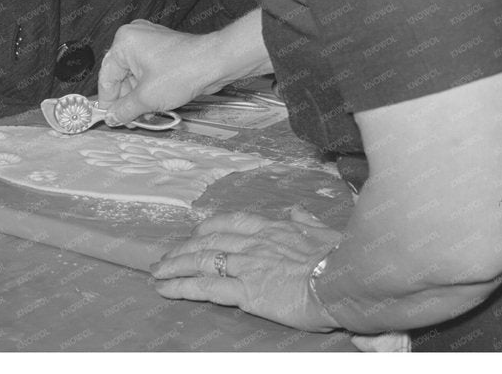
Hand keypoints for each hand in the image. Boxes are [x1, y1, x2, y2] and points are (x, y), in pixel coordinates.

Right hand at [94, 20, 219, 123]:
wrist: (216, 62)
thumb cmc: (183, 71)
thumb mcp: (147, 98)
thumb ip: (125, 109)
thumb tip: (112, 117)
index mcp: (124, 43)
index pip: (107, 77)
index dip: (108, 101)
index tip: (109, 118)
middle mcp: (134, 38)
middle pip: (121, 76)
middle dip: (126, 100)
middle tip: (129, 120)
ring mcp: (149, 42)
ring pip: (135, 75)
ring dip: (138, 97)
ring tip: (144, 115)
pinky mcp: (162, 49)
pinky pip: (148, 71)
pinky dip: (149, 88)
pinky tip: (153, 104)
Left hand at [150, 208, 341, 332]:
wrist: (344, 280)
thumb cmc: (340, 259)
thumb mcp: (323, 232)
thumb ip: (305, 220)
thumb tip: (297, 210)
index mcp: (271, 227)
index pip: (229, 223)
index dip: (206, 229)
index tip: (194, 233)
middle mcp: (252, 243)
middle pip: (207, 242)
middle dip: (182, 249)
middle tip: (164, 257)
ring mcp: (246, 265)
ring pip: (200, 261)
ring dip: (175, 266)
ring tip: (157, 272)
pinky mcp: (246, 291)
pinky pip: (206, 287)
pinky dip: (182, 287)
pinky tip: (166, 288)